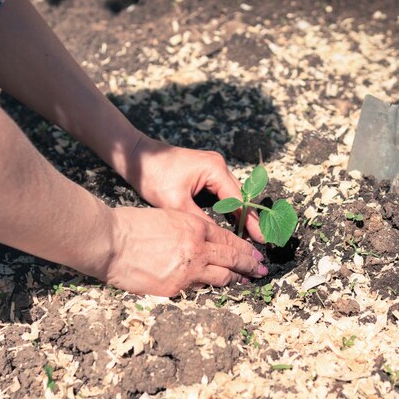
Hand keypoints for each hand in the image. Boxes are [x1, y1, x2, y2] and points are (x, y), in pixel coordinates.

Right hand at [105, 207, 267, 295]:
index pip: (227, 237)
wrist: (111, 242)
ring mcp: (188, 270)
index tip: (252, 252)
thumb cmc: (132, 225)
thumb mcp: (167, 217)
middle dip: (248, 264)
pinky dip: (207, 287)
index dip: (242, 246)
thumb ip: (187, 229)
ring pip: (221, 276)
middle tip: (261, 269)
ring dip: (235, 278)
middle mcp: (197, 248)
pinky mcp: (175, 288)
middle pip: (231, 256)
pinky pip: (198, 288)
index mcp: (194, 226)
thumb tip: (200, 242)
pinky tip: (216, 288)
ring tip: (246, 281)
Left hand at [127, 136, 264, 242]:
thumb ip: (200, 221)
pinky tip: (233, 223)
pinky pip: (223, 192)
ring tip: (250, 236)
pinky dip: (229, 207)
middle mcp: (218, 165)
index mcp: (215, 169)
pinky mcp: (205, 171)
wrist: (137, 157)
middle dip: (249, 219)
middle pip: (241, 196)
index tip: (261, 239)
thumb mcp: (176, 203)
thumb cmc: (153, 175)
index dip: (250, 222)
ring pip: (233, 194)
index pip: (239, 200)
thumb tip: (218, 242)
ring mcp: (213, 167)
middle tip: (261, 241)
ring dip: (240, 214)